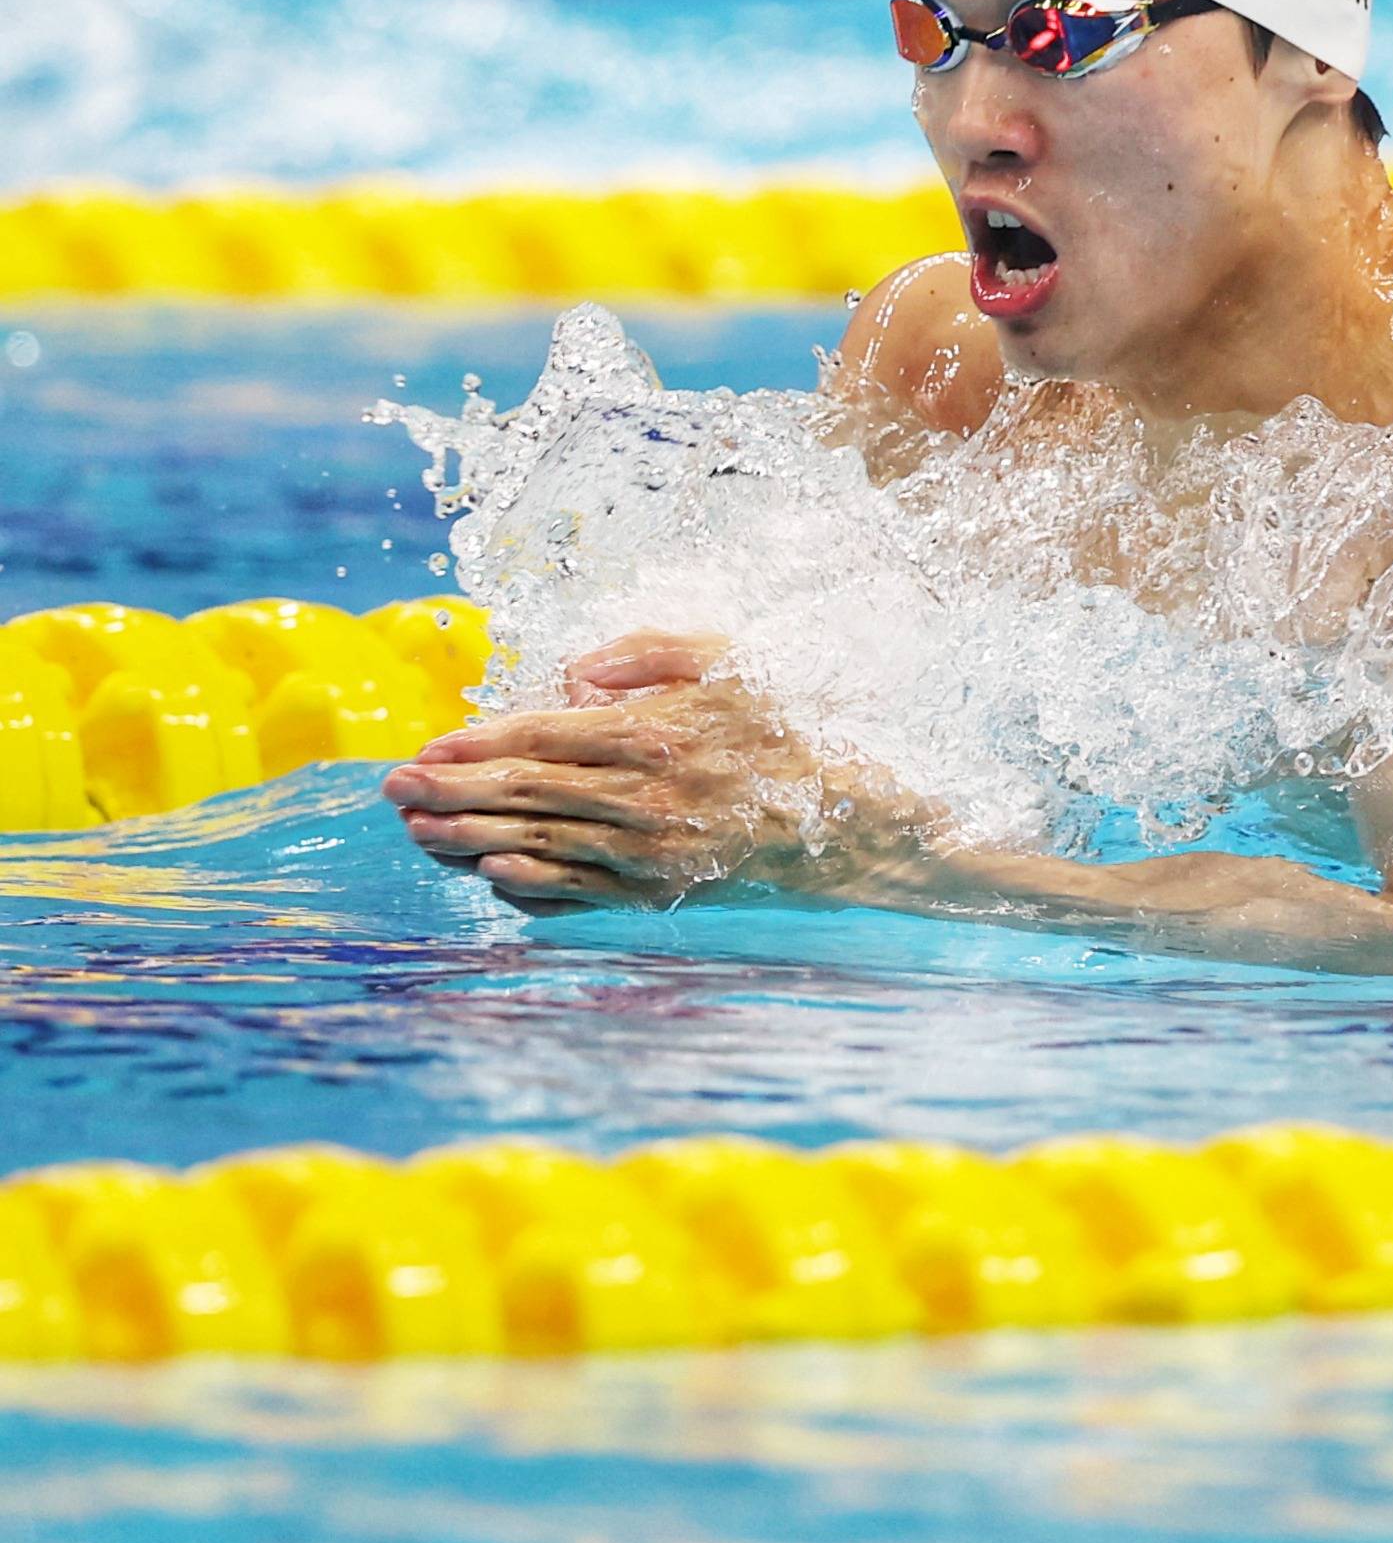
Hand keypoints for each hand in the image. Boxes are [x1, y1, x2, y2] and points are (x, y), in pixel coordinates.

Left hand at [380, 630, 929, 914]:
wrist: (850, 819)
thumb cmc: (786, 729)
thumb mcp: (730, 662)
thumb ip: (650, 650)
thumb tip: (574, 669)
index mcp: (655, 732)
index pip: (540, 735)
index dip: (475, 742)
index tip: (426, 744)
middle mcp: (645, 795)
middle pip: (525, 792)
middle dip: (449, 791)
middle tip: (392, 789)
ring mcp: (649, 850)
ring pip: (539, 843)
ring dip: (468, 840)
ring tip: (418, 832)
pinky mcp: (660, 892)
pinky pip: (579, 891)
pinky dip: (529, 886)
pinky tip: (490, 877)